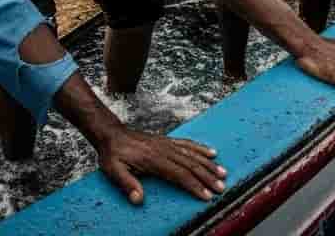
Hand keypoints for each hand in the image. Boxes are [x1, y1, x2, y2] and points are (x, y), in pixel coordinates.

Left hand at [97, 127, 226, 204]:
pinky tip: (211, 152)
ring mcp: (167, 144)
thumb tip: (138, 200)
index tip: (206, 195)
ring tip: (223, 173)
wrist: (111, 134)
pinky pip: (187, 144)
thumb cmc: (113, 154)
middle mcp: (164, 150)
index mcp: (153, 159)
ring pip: (192, 154)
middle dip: (207, 177)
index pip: (179, 174)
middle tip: (221, 187)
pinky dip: (201, 148)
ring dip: (208, 164)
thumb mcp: (114, 170)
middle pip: (190, 164)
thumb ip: (127, 184)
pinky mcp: (167, 140)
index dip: (194, 185)